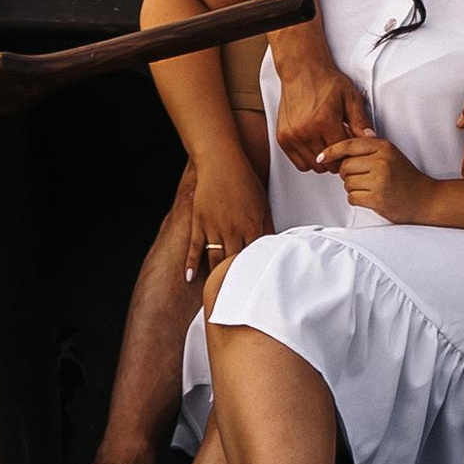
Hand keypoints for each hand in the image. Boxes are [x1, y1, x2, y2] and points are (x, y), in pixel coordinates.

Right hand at [183, 153, 269, 284]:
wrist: (221, 162)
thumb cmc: (244, 180)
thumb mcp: (263, 203)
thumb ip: (267, 226)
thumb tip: (273, 244)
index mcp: (252, 226)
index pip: (256, 256)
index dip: (256, 273)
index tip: (256, 288)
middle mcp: (233, 230)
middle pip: (235, 262)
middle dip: (236, 281)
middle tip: (236, 300)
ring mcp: (214, 228)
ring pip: (215, 259)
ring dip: (216, 277)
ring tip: (217, 294)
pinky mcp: (199, 223)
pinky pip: (194, 248)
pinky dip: (191, 265)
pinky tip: (190, 279)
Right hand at [270, 26, 367, 171]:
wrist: (301, 70)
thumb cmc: (326, 82)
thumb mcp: (350, 97)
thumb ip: (360, 121)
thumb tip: (371, 138)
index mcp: (324, 121)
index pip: (342, 153)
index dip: (350, 152)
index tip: (352, 145)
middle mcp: (305, 130)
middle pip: (328, 164)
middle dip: (338, 158)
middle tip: (341, 145)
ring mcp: (292, 136)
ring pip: (314, 166)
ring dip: (324, 160)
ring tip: (328, 144)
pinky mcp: (283, 138)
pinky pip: (299, 163)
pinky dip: (309, 159)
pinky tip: (316, 146)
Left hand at [321, 128, 432, 223]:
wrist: (426, 199)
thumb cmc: (406, 178)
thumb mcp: (390, 155)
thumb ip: (369, 149)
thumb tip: (340, 147)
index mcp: (384, 147)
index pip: (349, 144)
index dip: (331, 151)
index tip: (322, 156)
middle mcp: (381, 161)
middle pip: (344, 166)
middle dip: (348, 174)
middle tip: (363, 178)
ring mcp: (379, 180)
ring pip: (346, 183)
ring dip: (353, 188)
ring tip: (371, 188)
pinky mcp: (377, 198)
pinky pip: (352, 197)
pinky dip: (358, 199)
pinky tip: (371, 197)